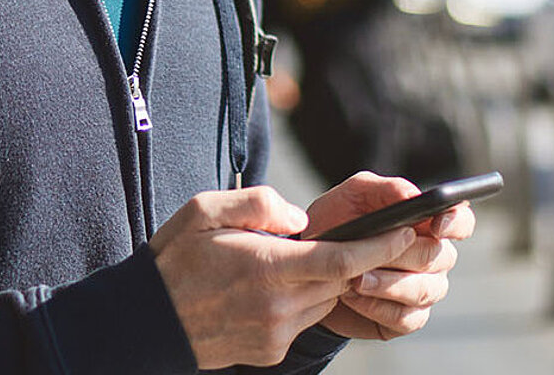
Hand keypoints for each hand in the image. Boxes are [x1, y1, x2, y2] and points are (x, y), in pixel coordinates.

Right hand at [151, 186, 414, 368]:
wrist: (147, 321)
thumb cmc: (175, 258)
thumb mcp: (205, 210)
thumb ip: (259, 203)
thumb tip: (300, 219)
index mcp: (267, 267)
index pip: (343, 260)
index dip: (381, 246)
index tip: (406, 229)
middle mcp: (278, 305)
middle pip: (342, 281)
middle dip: (361, 259)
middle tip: (370, 236)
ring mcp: (276, 333)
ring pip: (325, 301)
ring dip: (327, 280)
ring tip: (303, 259)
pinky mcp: (270, 351)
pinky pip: (303, 321)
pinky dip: (302, 301)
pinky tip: (276, 288)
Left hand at [305, 172, 476, 340]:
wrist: (309, 268)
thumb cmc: (337, 224)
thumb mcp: (352, 196)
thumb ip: (386, 189)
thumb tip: (414, 196)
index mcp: (428, 224)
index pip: (461, 222)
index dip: (456, 222)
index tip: (437, 223)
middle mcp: (434, 257)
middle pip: (440, 257)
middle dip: (403, 254)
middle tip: (369, 252)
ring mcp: (424, 290)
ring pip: (425, 290)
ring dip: (388, 284)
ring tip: (355, 278)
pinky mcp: (407, 319)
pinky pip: (406, 318)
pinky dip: (378, 307)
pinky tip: (354, 296)